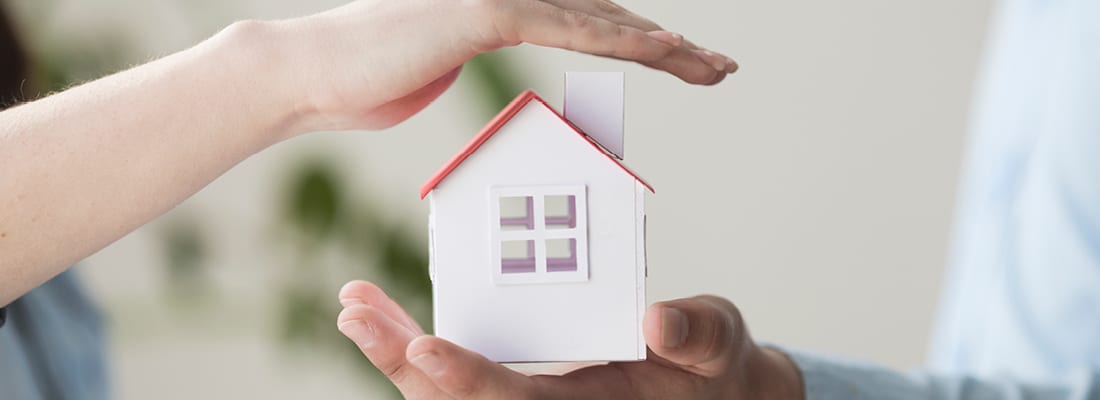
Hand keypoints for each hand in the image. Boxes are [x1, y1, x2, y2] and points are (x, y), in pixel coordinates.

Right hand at [253, 0, 736, 133]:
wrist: (315, 73)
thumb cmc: (365, 78)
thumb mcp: (432, 67)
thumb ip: (463, 55)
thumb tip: (466, 58)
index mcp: (503, 8)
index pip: (589, 23)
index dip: (642, 41)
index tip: (684, 63)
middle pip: (610, 19)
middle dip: (671, 47)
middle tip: (719, 68)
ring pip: (602, 22)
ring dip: (665, 46)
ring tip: (712, 67)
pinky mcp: (487, 13)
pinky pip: (568, 29)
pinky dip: (619, 41)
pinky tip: (664, 52)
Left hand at [336, 281, 803, 398]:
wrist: (714, 393)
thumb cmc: (712, 370)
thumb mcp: (719, 344)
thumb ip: (696, 334)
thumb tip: (660, 319)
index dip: (468, 379)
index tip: (423, 346)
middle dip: (403, 364)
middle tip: (357, 314)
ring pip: (447, 398)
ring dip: (398, 356)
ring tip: (358, 307)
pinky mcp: (518, 392)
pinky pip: (460, 383)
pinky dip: (418, 354)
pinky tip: (390, 323)